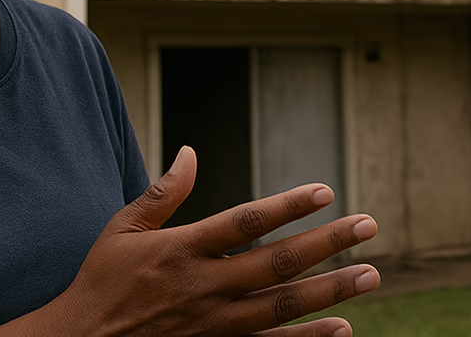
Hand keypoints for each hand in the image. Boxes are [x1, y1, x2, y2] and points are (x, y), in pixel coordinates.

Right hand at [47, 146, 379, 336]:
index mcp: (182, 249)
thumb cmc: (101, 281)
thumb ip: (162, 193)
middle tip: (370, 226)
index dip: (287, 205)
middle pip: (278, 264)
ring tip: (370, 275)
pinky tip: (340, 329)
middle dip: (329, 245)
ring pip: (283, 307)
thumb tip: (190, 151)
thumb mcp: (122, 229)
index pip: (245, 222)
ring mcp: (213, 325)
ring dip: (331, 291)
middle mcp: (204, 287)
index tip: (325, 191)